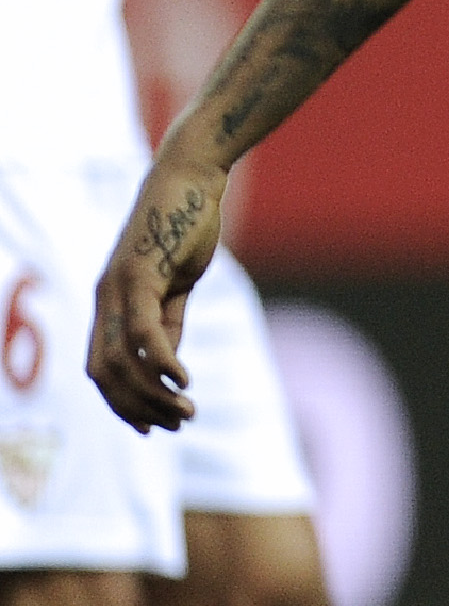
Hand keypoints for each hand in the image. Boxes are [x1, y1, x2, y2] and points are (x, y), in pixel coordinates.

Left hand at [89, 139, 226, 432]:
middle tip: (175, 425)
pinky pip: (142, 332)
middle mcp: (104, 300)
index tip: (153, 427)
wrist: (190, 177)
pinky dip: (160, 361)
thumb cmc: (185, 225)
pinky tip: (181, 379)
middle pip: (104, 375)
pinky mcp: (139, 275)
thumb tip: (165, 362)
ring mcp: (117, 288)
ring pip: (120, 361)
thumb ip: (167, 320)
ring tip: (185, 410)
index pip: (101, 370)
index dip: (122, 405)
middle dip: (137, 409)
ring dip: (151, 394)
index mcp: (110, 303)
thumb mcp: (177, 282)